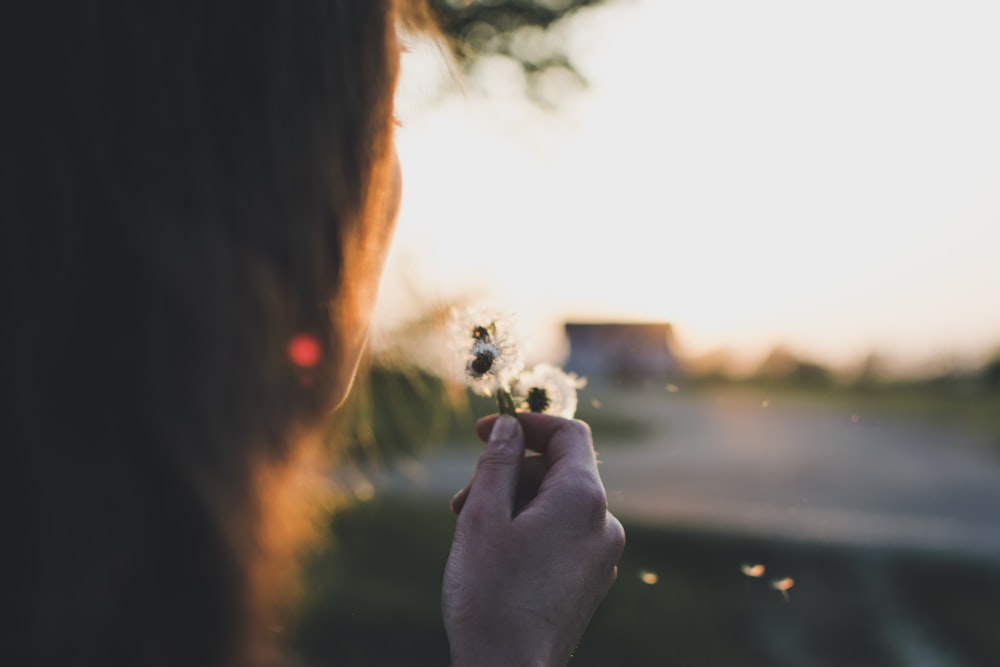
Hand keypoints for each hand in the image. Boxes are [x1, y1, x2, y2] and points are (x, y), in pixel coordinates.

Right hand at [442, 413, 625, 666]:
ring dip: (513, 503)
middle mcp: (604, 524)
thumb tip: (509, 425)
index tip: (485, 430)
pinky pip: (563, 535)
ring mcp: (601, 556)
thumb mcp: (483, 516)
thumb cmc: (490, 595)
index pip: (568, 433)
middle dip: (508, 473)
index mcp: (583, 499)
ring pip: (556, 504)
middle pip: (557, 470)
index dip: (526, 423)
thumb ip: (498, 461)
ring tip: (470, 529)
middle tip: (461, 499)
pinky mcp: (591, 581)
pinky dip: (529, 529)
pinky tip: (494, 554)